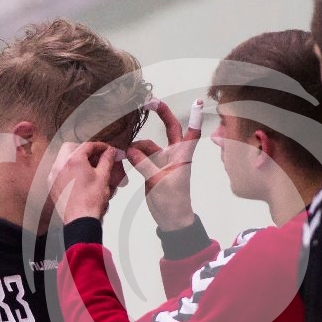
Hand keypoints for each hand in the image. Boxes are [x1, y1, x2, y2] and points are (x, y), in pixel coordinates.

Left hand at [48, 141, 124, 222]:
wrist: (80, 219)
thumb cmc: (92, 200)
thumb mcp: (104, 177)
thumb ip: (107, 160)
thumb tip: (111, 151)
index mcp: (73, 160)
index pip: (87, 145)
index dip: (99, 146)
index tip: (107, 149)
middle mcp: (60, 164)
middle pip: (71, 147)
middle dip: (83, 149)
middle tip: (95, 157)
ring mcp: (53, 174)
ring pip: (62, 158)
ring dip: (74, 158)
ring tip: (86, 167)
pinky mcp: (51, 184)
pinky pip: (58, 170)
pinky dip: (67, 169)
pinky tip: (76, 177)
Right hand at [127, 98, 202, 230]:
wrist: (171, 219)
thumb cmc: (173, 201)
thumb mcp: (158, 181)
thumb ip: (144, 163)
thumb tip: (129, 149)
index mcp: (182, 155)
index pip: (191, 132)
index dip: (195, 117)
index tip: (198, 102)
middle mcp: (174, 154)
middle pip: (169, 129)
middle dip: (161, 115)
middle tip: (149, 102)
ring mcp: (162, 161)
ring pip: (147, 145)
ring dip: (136, 146)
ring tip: (124, 153)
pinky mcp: (151, 169)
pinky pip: (140, 156)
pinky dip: (132, 155)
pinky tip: (123, 157)